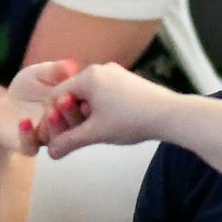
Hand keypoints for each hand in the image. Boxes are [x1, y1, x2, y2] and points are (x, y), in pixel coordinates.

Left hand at [0, 58, 81, 156]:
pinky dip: (28, 136)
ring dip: (55, 126)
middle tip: (67, 100)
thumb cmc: (28, 88)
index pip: (84, 107)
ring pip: (56, 140)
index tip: (86, 90)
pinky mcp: (27, 146)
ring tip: (50, 112)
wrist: (4, 107)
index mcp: (73, 109)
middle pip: (75, 126)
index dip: (86, 100)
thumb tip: (72, 65)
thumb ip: (55, 70)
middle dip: (72, 113)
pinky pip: (30, 147)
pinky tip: (25, 122)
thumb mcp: (41, 73)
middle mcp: (64, 128)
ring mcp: (46, 138)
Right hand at [28, 63, 175, 157]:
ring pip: (87, 95)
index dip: (51, 118)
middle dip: (70, 117)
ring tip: (96, 130)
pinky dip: (99, 109)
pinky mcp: (126, 80)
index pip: (55, 95)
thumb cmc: (132, 120)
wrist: (170, 114)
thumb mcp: (96, 133)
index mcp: (88, 77)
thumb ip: (69, 142)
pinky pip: (102, 93)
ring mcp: (114, 73)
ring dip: (84, 114)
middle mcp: (99, 69)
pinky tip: (110, 123)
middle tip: (77, 135)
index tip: (56, 136)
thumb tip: (51, 152)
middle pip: (71, 94)